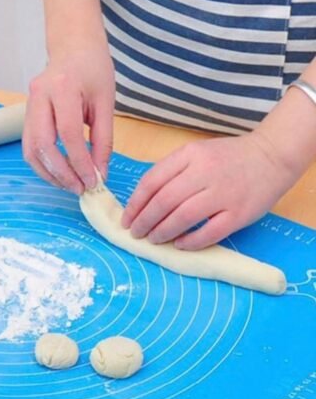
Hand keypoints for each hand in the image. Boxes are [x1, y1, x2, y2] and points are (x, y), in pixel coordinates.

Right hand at [23, 44, 114, 194]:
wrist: (72, 46)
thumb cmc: (93, 69)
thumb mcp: (106, 102)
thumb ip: (103, 140)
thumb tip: (100, 173)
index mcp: (62, 87)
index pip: (68, 133)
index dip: (80, 162)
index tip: (93, 180)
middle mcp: (39, 96)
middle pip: (43, 145)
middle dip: (62, 173)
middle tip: (80, 188)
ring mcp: (28, 105)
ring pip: (31, 150)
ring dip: (49, 173)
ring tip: (70, 185)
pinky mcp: (25, 115)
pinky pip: (29, 147)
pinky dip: (43, 165)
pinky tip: (59, 174)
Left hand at [121, 132, 299, 249]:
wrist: (272, 156)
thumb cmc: (227, 158)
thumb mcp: (195, 153)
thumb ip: (171, 172)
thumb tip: (141, 201)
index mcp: (189, 155)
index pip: (152, 181)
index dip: (135, 204)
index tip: (126, 219)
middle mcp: (205, 172)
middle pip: (164, 201)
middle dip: (144, 221)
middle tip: (136, 233)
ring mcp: (224, 193)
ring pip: (183, 217)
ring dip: (162, 232)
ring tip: (153, 240)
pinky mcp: (239, 213)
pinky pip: (209, 232)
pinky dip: (190, 242)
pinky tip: (179, 245)